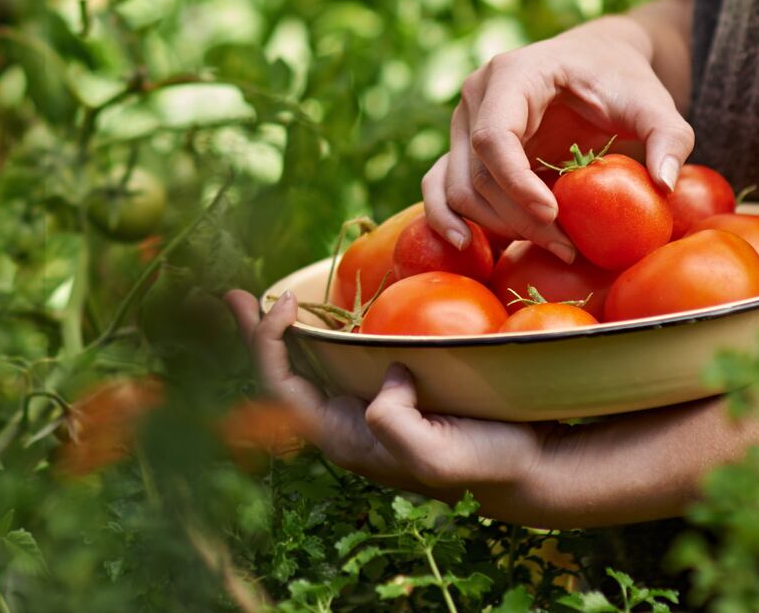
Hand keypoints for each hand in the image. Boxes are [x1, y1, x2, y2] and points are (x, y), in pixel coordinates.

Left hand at [224, 288, 550, 517]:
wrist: (527, 464)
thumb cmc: (481, 462)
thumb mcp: (433, 457)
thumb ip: (394, 427)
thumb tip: (382, 381)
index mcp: (345, 438)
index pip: (282, 388)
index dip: (269, 344)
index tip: (285, 303)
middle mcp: (348, 421)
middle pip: (285, 374)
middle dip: (255, 335)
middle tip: (231, 294)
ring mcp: (371, 406)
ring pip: (313, 365)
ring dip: (286, 332)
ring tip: (266, 297)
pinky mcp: (398, 390)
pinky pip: (349, 358)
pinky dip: (330, 332)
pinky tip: (331, 312)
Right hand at [424, 16, 693, 260]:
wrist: (596, 62)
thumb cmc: (622, 80)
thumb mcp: (654, 103)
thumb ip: (669, 137)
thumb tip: (664, 184)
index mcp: (513, 73)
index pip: (494, 136)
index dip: (517, 183)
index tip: (555, 215)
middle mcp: (476, 96)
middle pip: (477, 172)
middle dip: (519, 219)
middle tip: (570, 246)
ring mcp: (463, 124)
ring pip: (459, 189)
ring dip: (499, 228)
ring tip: (556, 245)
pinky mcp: (462, 149)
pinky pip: (441, 189)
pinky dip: (450, 220)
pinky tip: (471, 248)